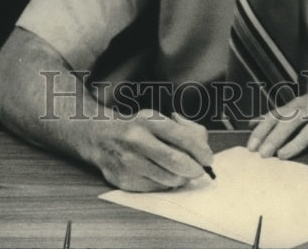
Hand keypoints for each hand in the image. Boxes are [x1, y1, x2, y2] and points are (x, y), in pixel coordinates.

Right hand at [85, 109, 213, 191]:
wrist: (99, 137)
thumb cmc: (137, 127)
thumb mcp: (157, 118)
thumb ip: (184, 128)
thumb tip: (202, 147)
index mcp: (148, 120)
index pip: (181, 136)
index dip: (199, 150)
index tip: (208, 158)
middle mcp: (137, 140)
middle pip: (175, 161)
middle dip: (194, 169)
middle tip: (200, 170)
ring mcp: (129, 162)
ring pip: (167, 179)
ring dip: (180, 178)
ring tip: (180, 171)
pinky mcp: (124, 181)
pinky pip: (155, 188)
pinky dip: (164, 184)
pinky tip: (161, 174)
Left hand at [247, 84, 307, 159]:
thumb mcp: (302, 106)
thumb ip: (278, 115)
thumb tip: (251, 123)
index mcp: (300, 105)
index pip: (277, 116)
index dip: (263, 130)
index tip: (249, 147)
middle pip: (291, 122)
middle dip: (275, 137)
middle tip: (261, 155)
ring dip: (296, 142)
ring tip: (282, 155)